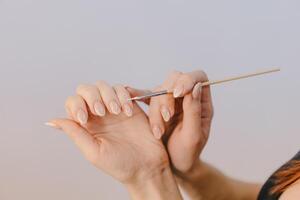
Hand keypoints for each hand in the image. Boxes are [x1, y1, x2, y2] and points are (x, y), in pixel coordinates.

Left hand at [46, 81, 181, 199]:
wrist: (147, 166)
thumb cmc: (120, 164)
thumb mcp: (93, 152)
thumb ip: (75, 134)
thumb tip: (52, 121)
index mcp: (86, 124)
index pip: (73, 102)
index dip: (76, 105)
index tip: (84, 119)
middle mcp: (98, 114)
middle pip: (87, 89)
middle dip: (92, 96)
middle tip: (101, 112)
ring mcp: (114, 108)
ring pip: (104, 86)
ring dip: (109, 95)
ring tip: (117, 112)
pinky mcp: (130, 104)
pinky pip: (123, 89)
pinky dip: (124, 96)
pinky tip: (128, 111)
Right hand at [128, 70, 212, 173]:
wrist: (174, 165)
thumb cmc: (187, 153)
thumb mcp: (193, 136)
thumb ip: (194, 111)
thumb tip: (195, 87)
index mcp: (201, 103)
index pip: (198, 77)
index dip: (187, 79)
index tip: (177, 93)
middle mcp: (186, 98)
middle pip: (175, 80)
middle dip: (168, 97)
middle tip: (166, 117)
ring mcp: (171, 101)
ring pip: (159, 90)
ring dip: (156, 109)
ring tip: (158, 131)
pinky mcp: (156, 106)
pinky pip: (146, 95)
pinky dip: (138, 94)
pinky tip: (131, 92)